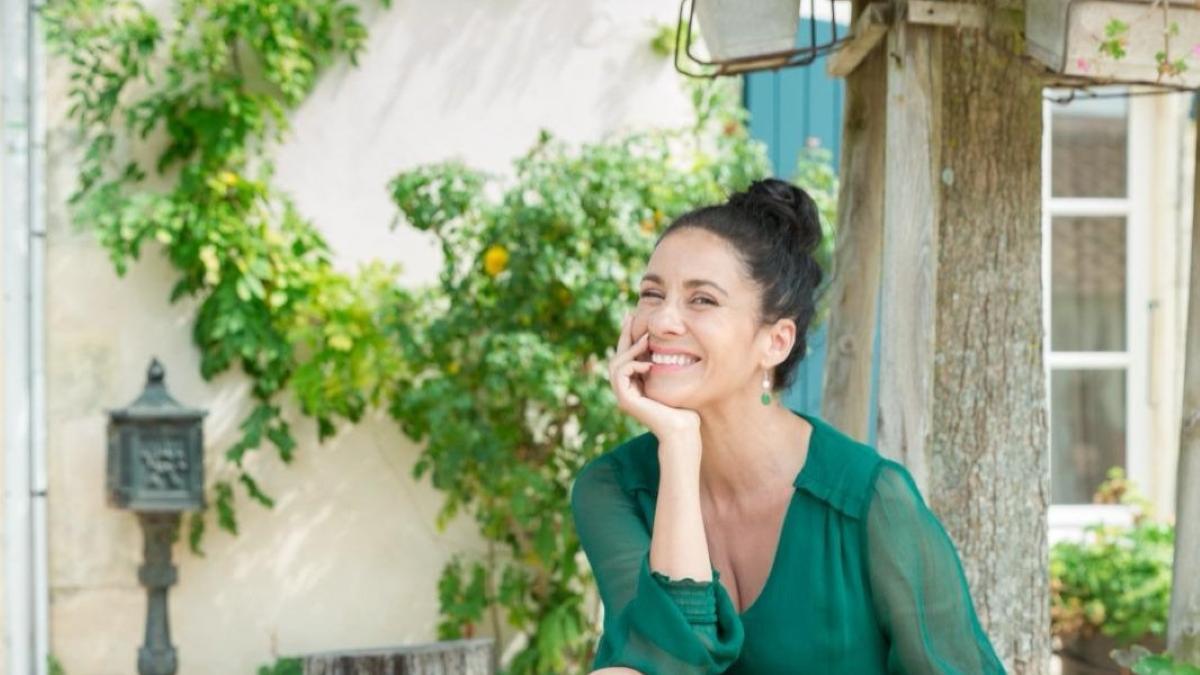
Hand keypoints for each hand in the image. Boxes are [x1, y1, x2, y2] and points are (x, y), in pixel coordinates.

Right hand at [608, 313, 700, 440]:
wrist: (683, 430)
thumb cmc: (685, 409)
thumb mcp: (675, 381)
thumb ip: (666, 366)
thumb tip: (671, 345)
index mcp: (636, 386)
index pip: (627, 357)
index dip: (630, 338)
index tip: (634, 318)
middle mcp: (627, 390)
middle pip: (617, 357)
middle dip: (624, 336)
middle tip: (631, 316)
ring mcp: (624, 396)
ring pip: (615, 364)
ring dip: (630, 349)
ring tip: (647, 340)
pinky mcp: (625, 400)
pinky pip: (621, 373)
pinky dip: (633, 364)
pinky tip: (650, 364)